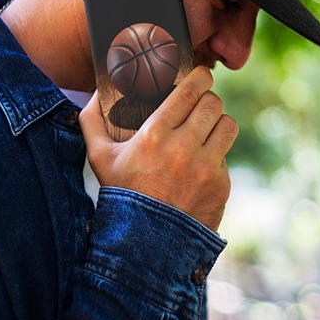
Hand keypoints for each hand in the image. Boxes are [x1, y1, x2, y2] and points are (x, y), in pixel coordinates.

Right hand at [79, 66, 236, 231]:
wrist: (145, 244)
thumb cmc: (122, 195)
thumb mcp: (99, 159)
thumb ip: (92, 122)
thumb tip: (93, 95)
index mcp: (155, 134)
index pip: (191, 91)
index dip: (201, 77)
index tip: (201, 76)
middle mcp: (184, 147)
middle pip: (213, 104)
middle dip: (208, 100)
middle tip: (201, 104)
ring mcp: (206, 167)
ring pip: (228, 125)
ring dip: (218, 124)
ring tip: (207, 129)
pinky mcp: (221, 185)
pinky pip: (226, 157)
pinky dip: (216, 157)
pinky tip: (201, 165)